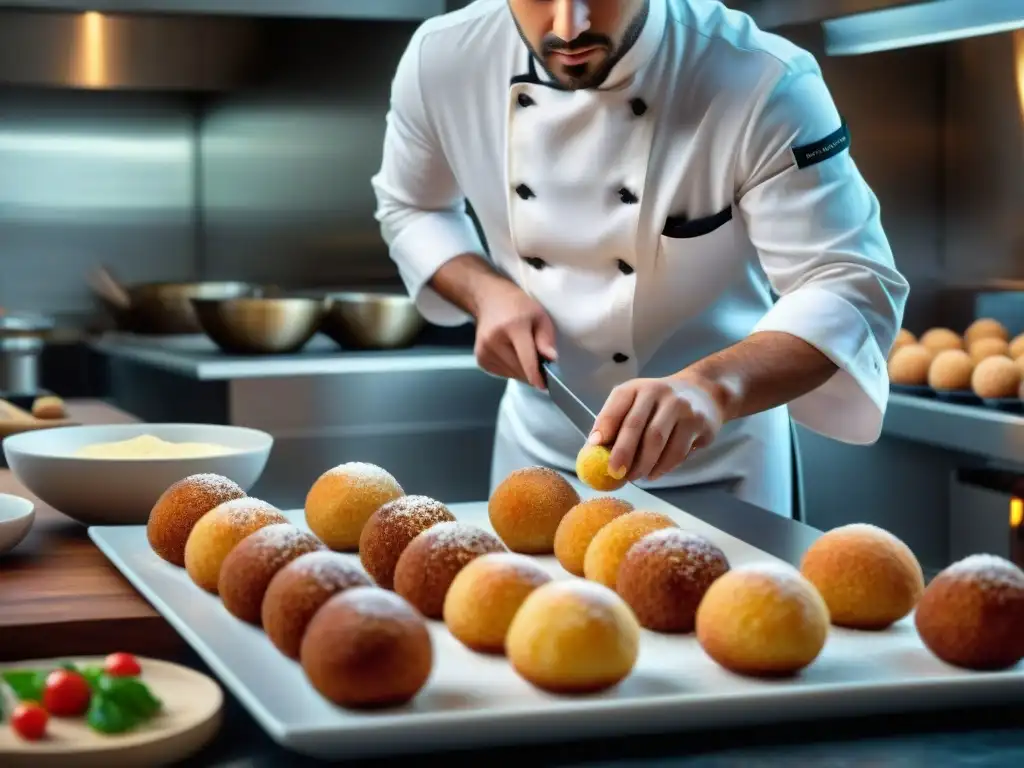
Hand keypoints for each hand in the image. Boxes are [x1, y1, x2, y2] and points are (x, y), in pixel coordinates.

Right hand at [473, 280, 556, 388]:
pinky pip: (502, 374)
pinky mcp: (480, 359)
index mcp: (512, 327)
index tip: (544, 385)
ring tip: (523, 352)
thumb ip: (546, 338)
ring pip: (511, 374)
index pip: (526, 359)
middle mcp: (494, 341)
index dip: (536, 375)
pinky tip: (511, 353)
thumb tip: (551, 359)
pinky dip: (511, 369)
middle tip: (539, 359)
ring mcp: (484, 351)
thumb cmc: (518, 306)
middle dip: (533, 371)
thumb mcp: (539, 316)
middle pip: (520, 370)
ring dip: (522, 370)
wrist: (489, 299)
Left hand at [589, 377, 724, 481]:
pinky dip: (662, 467)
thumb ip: (615, 423)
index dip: (604, 426)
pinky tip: (653, 474)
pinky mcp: (697, 422)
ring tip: (634, 477)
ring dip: (643, 464)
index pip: (617, 405)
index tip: (595, 447)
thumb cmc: (659, 405)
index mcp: (636, 388)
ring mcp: (680, 406)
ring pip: (656, 440)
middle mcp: (658, 392)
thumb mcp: (636, 404)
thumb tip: (592, 450)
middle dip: (622, 452)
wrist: (703, 392)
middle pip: (635, 425)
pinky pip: (677, 451)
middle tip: (614, 473)